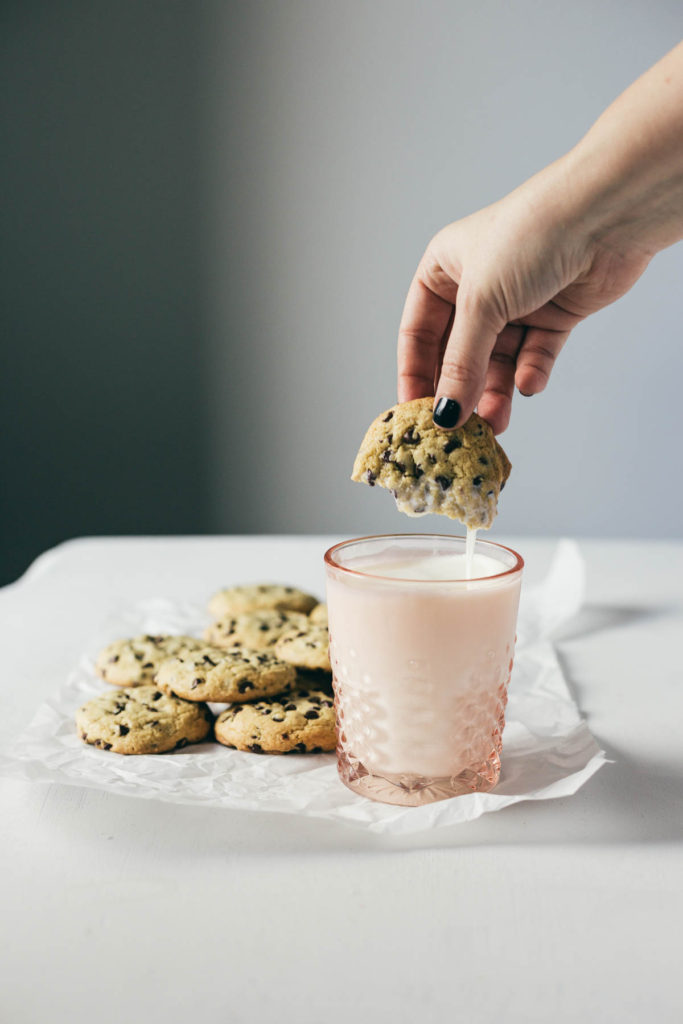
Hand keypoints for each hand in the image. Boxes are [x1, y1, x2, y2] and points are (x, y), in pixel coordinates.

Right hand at [397, 154, 652, 432]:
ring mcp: (518, 302)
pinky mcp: (555, 314)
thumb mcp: (480, 303)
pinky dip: (531, 372)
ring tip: (496, 421)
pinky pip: (534, 355)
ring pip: (498, 361)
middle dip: (461, 390)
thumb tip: (445, 413)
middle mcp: (478, 287)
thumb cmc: (532, 234)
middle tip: (460, 428)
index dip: (416, 374)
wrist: (606, 215)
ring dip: (496, 391)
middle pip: (459, 353)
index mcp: (445, 270)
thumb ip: (461, 364)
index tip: (417, 413)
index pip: (418, 333)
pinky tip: (529, 381)